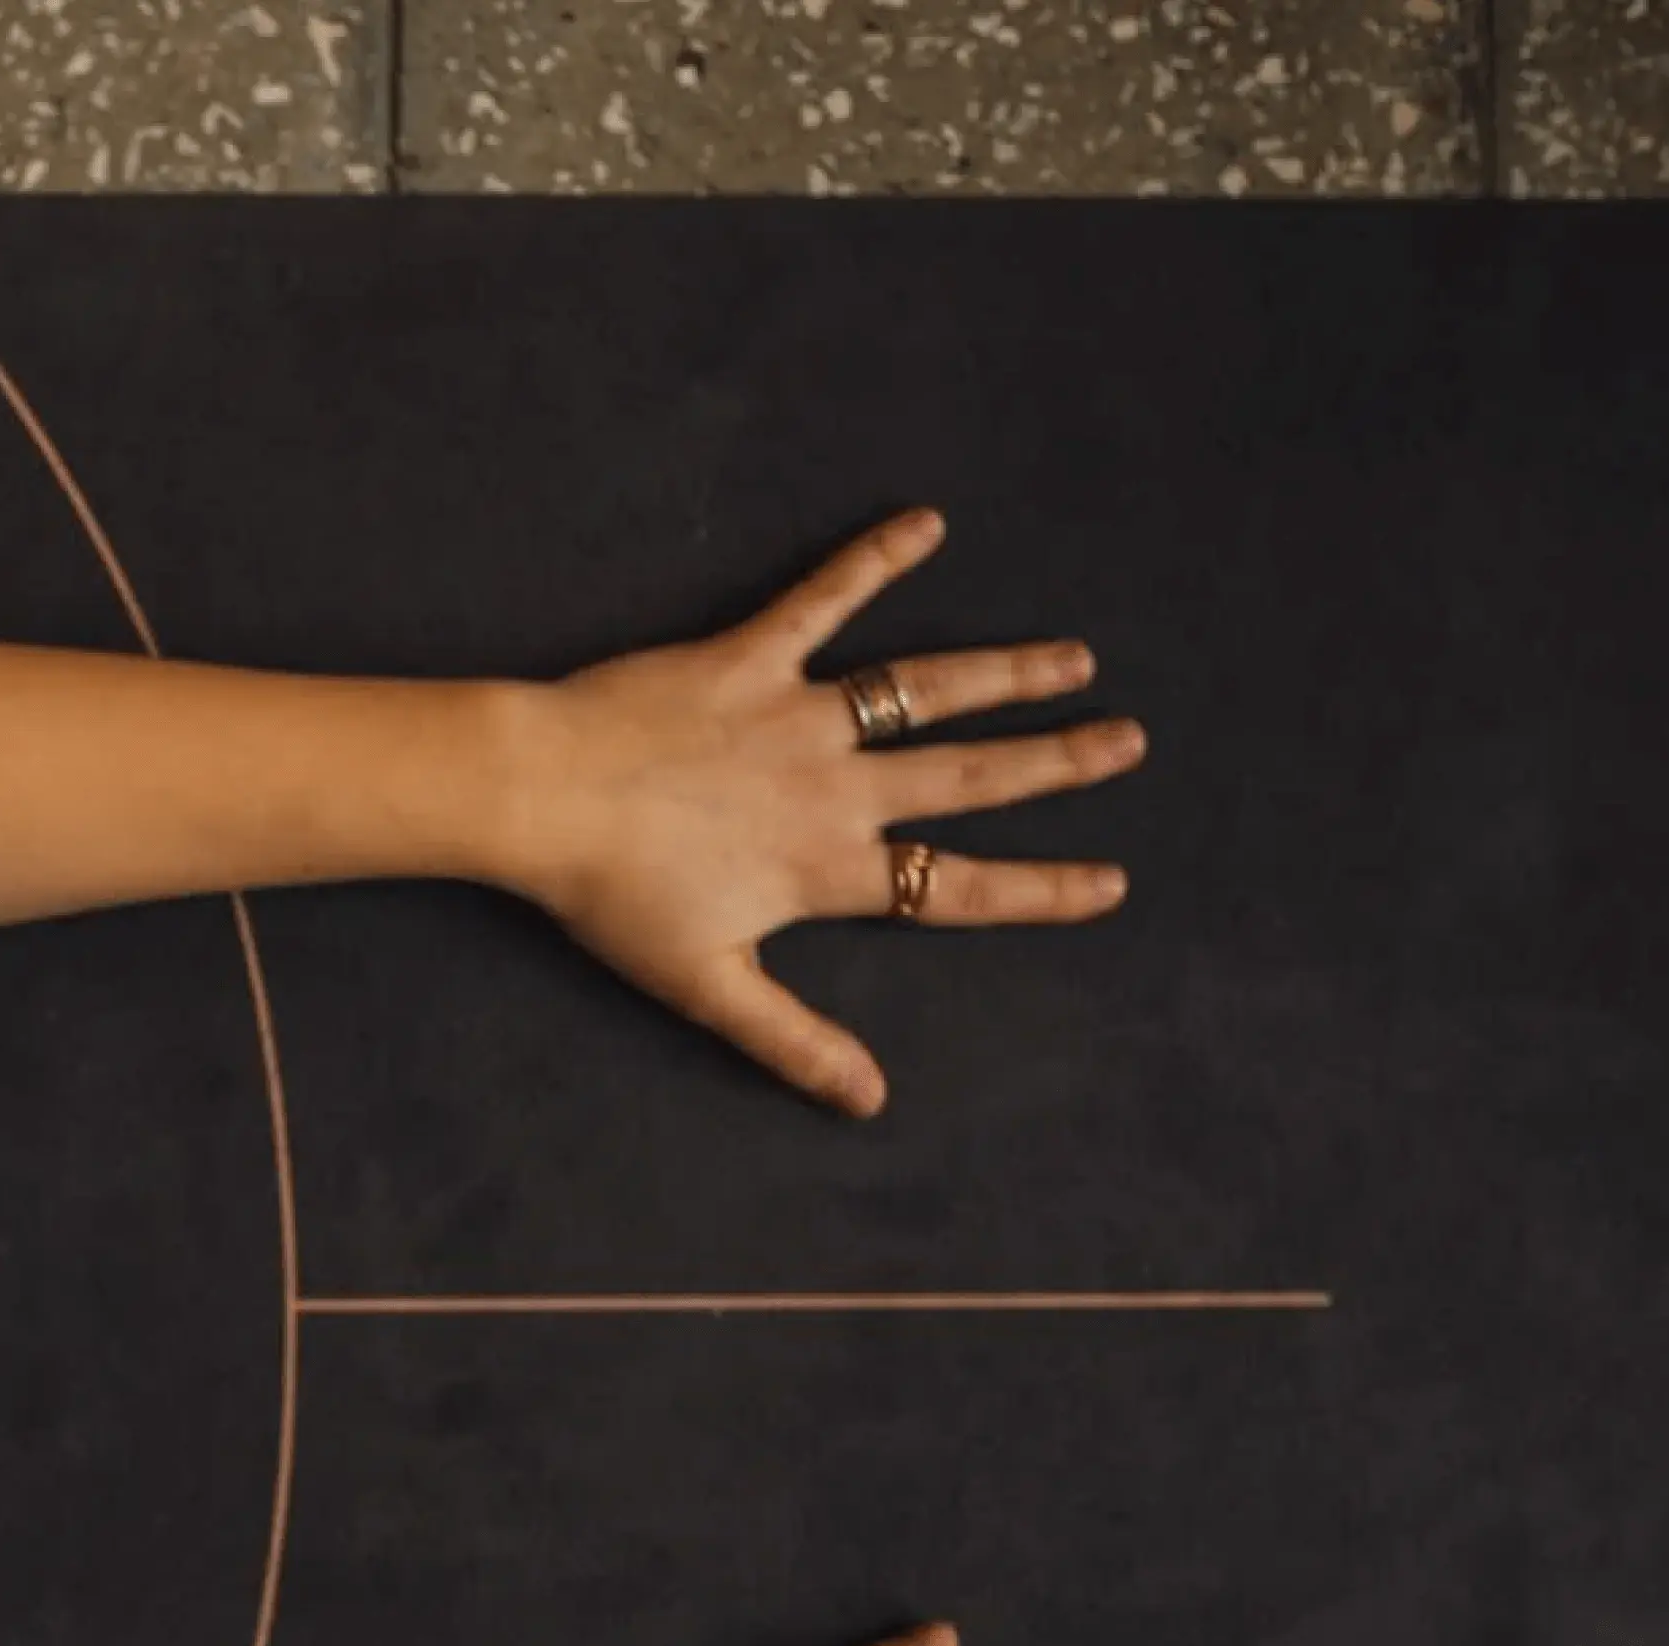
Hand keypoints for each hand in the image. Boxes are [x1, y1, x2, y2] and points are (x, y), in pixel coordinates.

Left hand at [489, 509, 1147, 1116]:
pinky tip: (927, 521)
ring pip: (924, 689)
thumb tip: (870, 1100)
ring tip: (1072, 659)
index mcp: (828, 869)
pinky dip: (874, 558)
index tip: (1111, 883)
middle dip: (1056, 762)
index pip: (955, 886)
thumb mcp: (705, 985)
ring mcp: (796, 716)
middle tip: (1128, 741)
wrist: (540, 798)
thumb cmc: (612, 898)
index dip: (1040, 889)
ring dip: (1003, 674)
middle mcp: (832, 787)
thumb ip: (793, 1039)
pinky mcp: (749, 655)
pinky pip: (823, 598)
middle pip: (969, 774)